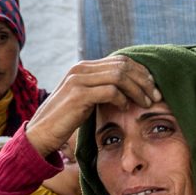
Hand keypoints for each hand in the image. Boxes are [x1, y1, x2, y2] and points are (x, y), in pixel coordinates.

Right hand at [26, 56, 159, 155]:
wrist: (40, 134)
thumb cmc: (63, 120)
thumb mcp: (82, 99)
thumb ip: (98, 88)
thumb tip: (126, 87)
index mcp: (82, 68)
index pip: (120, 61)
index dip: (140, 72)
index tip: (152, 88)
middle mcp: (79, 70)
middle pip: (123, 65)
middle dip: (144, 80)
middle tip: (155, 96)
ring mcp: (78, 81)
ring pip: (120, 75)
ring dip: (138, 90)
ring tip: (146, 103)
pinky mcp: (78, 95)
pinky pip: (110, 91)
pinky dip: (122, 99)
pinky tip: (125, 108)